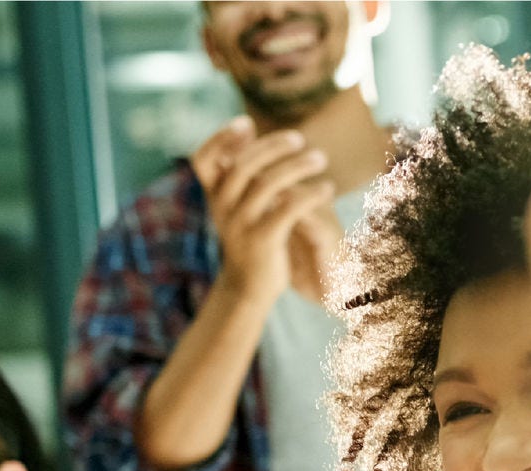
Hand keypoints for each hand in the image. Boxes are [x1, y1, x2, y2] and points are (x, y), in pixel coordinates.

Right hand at [191, 117, 336, 304]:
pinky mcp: (263, 240)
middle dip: (273, 146)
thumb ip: (239, 169)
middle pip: (244, 165)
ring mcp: (241, 224)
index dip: (220, 138)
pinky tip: (327, 188)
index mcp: (213, 195)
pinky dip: (310, 194)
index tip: (246, 123)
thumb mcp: (236, 202)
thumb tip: (248, 126)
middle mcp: (222, 207)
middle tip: (300, 139)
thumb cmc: (248, 235)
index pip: (203, 159)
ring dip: (297, 166)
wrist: (249, 287)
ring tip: (320, 158)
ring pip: (268, 184)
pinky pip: (288, 209)